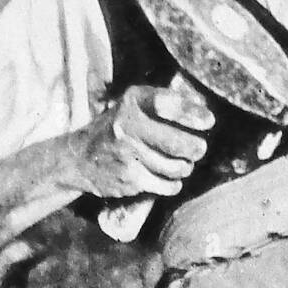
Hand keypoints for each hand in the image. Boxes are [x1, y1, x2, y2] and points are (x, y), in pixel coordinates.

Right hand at [77, 82, 214, 200]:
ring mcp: (128, 155)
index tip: (209, 120)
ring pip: (176, 167)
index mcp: (132, 102)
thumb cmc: (115, 129)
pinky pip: (166, 185)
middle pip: (178, 143)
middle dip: (196, 148)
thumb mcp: (131, 106)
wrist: (79, 159)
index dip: (192, 113)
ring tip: (183, 163)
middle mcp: (128, 126)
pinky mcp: (130, 179)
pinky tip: (170, 178)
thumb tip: (203, 114)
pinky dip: (174, 183)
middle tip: (199, 149)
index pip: (168, 104)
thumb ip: (161, 105)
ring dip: (186, 167)